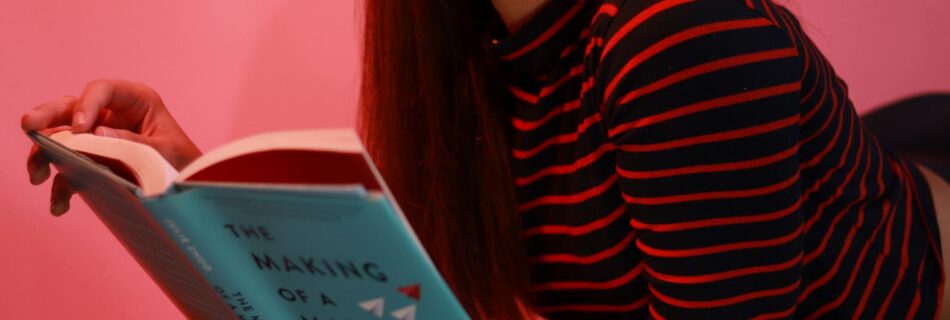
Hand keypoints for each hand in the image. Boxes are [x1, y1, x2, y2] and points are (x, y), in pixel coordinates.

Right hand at [21, 79, 201, 215]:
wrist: (190, 188)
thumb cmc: (185, 162)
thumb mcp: (166, 152)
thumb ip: (134, 143)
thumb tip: (97, 134)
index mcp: (136, 100)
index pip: (102, 90)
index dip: (86, 105)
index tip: (79, 128)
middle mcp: (112, 113)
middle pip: (71, 108)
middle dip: (47, 117)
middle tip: (28, 125)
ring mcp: (98, 136)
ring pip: (62, 137)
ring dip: (45, 155)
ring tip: (36, 176)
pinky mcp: (93, 160)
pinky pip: (70, 169)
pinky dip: (62, 186)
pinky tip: (60, 205)